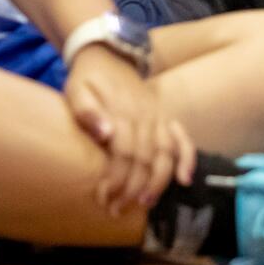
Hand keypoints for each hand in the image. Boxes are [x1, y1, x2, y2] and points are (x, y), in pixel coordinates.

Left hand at [65, 48, 195, 213]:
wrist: (108, 54)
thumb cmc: (87, 79)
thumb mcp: (76, 90)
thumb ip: (87, 111)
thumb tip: (105, 134)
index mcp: (122, 113)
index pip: (124, 154)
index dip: (116, 179)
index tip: (103, 198)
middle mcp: (145, 118)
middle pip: (145, 160)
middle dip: (133, 189)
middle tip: (117, 210)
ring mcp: (158, 118)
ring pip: (166, 154)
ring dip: (158, 182)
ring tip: (145, 203)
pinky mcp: (165, 117)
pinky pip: (182, 138)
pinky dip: (187, 158)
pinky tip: (184, 179)